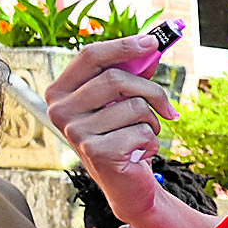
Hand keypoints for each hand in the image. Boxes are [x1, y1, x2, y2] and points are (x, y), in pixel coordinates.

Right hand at [45, 35, 181, 227]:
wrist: (127, 185)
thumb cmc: (123, 137)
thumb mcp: (123, 102)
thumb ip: (132, 73)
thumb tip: (152, 44)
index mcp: (61, 92)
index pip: (90, 56)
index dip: (123, 46)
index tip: (153, 42)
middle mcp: (60, 111)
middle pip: (115, 79)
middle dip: (151, 90)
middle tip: (167, 107)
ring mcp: (76, 133)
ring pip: (134, 106)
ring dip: (152, 121)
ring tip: (143, 135)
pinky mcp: (97, 153)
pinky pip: (141, 131)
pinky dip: (151, 141)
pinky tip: (139, 153)